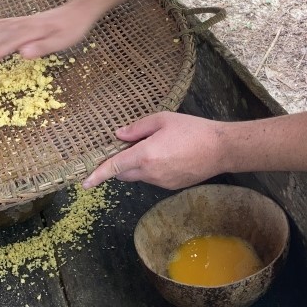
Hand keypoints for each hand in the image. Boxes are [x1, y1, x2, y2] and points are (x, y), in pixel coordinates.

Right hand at [0, 3, 95, 63]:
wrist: (82, 9)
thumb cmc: (74, 28)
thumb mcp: (62, 41)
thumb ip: (42, 47)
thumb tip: (21, 54)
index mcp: (32, 32)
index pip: (9, 45)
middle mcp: (26, 25)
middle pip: (1, 35)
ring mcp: (27, 21)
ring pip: (2, 27)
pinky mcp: (30, 19)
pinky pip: (9, 21)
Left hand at [82, 112, 225, 189]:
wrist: (221, 148)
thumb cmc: (193, 129)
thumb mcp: (164, 119)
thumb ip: (138, 127)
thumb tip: (120, 135)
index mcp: (145, 154)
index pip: (114, 167)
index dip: (97, 175)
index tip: (84, 183)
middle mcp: (150, 172)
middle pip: (124, 173)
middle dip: (120, 164)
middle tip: (130, 148)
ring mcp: (161, 182)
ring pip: (139, 176)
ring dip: (138, 166)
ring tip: (158, 148)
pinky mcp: (172, 186)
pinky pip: (154, 179)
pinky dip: (153, 169)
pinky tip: (170, 156)